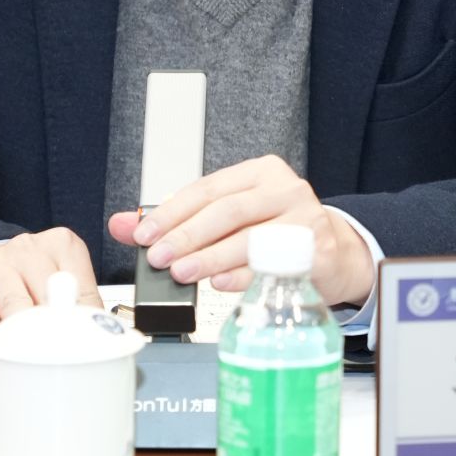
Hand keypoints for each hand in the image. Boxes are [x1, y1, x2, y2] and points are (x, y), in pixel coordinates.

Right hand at [0, 227, 102, 358]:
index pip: (83, 287)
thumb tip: (101, 334)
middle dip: (56, 328)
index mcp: (61, 245)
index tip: (89, 344)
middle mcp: (29, 250)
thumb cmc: (31, 275)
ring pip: (15, 303)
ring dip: (23, 334)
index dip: (86, 321)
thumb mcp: (62, 276)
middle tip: (63, 354)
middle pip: (49, 293)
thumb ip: (80, 301)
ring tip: (29, 357)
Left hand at [107, 155, 374, 306]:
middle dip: (187, 236)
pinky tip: (219, 283)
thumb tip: (121, 225)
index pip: (208, 187)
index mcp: (260, 172)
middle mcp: (285, 189)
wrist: (334, 253)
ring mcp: (305, 219)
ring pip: (249, 237)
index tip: (144, 234)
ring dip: (210, 257)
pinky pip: (273, 265)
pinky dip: (242, 276)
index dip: (172, 211)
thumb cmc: (276, 231)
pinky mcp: (318, 251)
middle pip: (228, 210)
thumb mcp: (230, 218)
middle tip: (159, 258)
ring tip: (182, 273)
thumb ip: (177, 220)